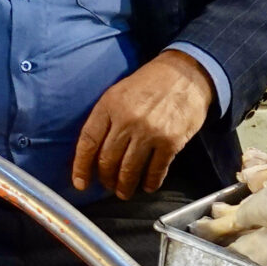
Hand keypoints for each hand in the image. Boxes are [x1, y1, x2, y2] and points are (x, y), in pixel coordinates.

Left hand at [73, 49, 215, 198]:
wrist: (186, 74)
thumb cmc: (150, 84)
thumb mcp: (119, 92)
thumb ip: (106, 118)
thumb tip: (94, 151)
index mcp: (109, 105)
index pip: (88, 141)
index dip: (81, 166)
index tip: (80, 183)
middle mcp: (127, 119)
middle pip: (108, 159)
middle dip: (105, 178)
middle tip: (107, 185)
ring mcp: (150, 132)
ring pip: (130, 169)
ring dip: (125, 186)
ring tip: (124, 192)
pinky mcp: (171, 141)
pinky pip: (156, 170)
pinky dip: (150, 182)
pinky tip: (148, 185)